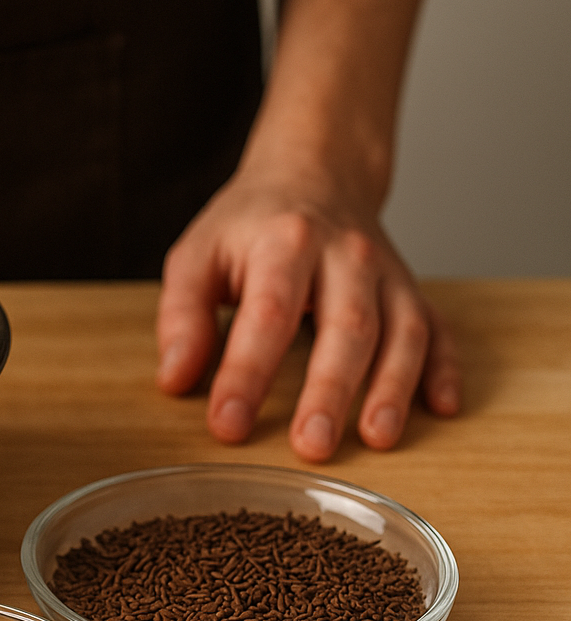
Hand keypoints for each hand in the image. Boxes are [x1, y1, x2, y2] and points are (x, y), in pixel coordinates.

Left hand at [155, 163, 460, 461]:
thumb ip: (182, 317)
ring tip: (376, 439)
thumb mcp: (197, 255)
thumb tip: (175, 380)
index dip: (247, 373)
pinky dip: (444, 369)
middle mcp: (345, 254)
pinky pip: (439, 329)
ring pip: (401, 332)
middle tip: (311, 447)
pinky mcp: (411, 289)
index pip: (267, 314)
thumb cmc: (249, 225)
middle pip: (346, 327)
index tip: (227, 423)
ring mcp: (386, 273)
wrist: (313, 173)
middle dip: (330, 391)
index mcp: (284, 242)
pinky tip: (440, 407)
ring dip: (392, 389)